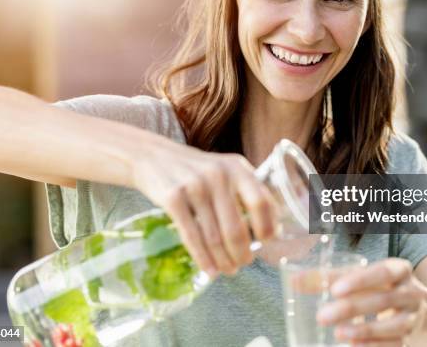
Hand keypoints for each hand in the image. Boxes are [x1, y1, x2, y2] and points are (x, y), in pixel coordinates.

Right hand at [133, 139, 276, 276]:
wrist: (152, 156)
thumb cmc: (197, 170)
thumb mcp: (225, 169)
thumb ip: (248, 190)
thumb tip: (274, 228)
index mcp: (237, 168)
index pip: (261, 203)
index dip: (267, 227)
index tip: (267, 242)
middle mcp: (218, 175)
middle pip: (236, 227)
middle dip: (242, 253)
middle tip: (244, 263)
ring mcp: (194, 187)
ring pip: (214, 237)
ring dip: (223, 260)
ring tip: (228, 269)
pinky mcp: (173, 199)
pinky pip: (192, 237)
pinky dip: (203, 258)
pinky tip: (210, 269)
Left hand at [316, 258, 426, 346]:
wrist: (414, 307)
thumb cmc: (378, 286)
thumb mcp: (358, 277)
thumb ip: (328, 278)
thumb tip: (294, 282)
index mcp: (399, 270)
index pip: (382, 272)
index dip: (360, 280)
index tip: (334, 290)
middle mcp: (411, 293)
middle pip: (383, 300)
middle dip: (351, 309)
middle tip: (322, 316)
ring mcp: (413, 318)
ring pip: (393, 326)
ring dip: (364, 331)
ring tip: (338, 333)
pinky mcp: (410, 339)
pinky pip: (396, 344)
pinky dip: (375, 345)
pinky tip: (354, 346)